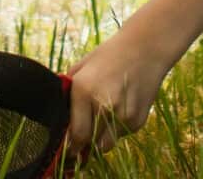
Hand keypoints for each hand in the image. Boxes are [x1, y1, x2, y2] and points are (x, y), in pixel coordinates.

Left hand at [65, 30, 170, 165]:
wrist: (146, 49)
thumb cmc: (108, 56)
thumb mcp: (81, 68)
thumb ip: (67, 92)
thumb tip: (56, 117)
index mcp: (84, 91)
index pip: (76, 135)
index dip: (70, 148)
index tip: (66, 153)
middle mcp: (104, 106)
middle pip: (90, 145)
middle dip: (83, 147)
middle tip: (80, 144)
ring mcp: (123, 115)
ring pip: (106, 145)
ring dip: (100, 141)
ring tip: (101, 122)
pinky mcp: (138, 120)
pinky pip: (122, 135)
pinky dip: (117, 129)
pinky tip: (120, 109)